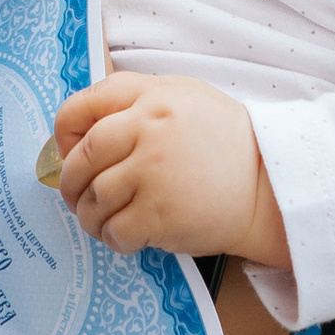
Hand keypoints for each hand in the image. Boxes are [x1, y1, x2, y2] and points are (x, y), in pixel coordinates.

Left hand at [51, 72, 287, 266]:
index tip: (69, 151)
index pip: (82, 107)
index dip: (64, 133)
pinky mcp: (160, 215)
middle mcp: (149, 131)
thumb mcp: (186, 97)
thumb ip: (138, 101)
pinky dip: (112, 238)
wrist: (270, 187)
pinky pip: (114, 230)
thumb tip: (85, 129)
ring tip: (102, 220)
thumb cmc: (226, 144)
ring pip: (93, 199)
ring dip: (90, 216)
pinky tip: (126, 235)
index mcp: (152, 97)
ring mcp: (153, 174)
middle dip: (70, 183)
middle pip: (82, 158)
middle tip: (76, 196)